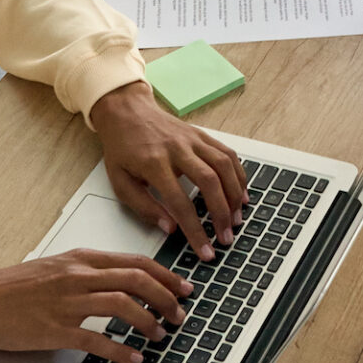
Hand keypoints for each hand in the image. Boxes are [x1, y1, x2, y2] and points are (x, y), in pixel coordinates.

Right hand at [0, 248, 190, 362]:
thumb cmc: (10, 287)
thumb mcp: (55, 267)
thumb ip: (88, 270)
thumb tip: (122, 279)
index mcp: (81, 258)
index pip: (136, 261)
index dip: (166, 275)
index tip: (184, 287)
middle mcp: (78, 276)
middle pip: (137, 280)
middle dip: (167, 297)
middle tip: (181, 312)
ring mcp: (67, 302)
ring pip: (124, 305)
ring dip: (149, 321)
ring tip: (161, 334)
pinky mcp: (55, 330)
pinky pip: (97, 340)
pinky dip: (121, 350)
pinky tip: (133, 358)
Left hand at [89, 83, 248, 260]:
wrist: (127, 112)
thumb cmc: (123, 149)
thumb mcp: (120, 182)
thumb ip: (144, 207)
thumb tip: (169, 228)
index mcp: (154, 164)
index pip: (180, 203)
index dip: (195, 230)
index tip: (205, 251)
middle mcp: (177, 149)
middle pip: (209, 182)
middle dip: (222, 214)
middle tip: (226, 238)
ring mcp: (193, 140)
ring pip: (224, 166)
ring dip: (235, 195)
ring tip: (236, 219)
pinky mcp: (202, 135)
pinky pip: (228, 153)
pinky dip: (239, 175)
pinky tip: (241, 194)